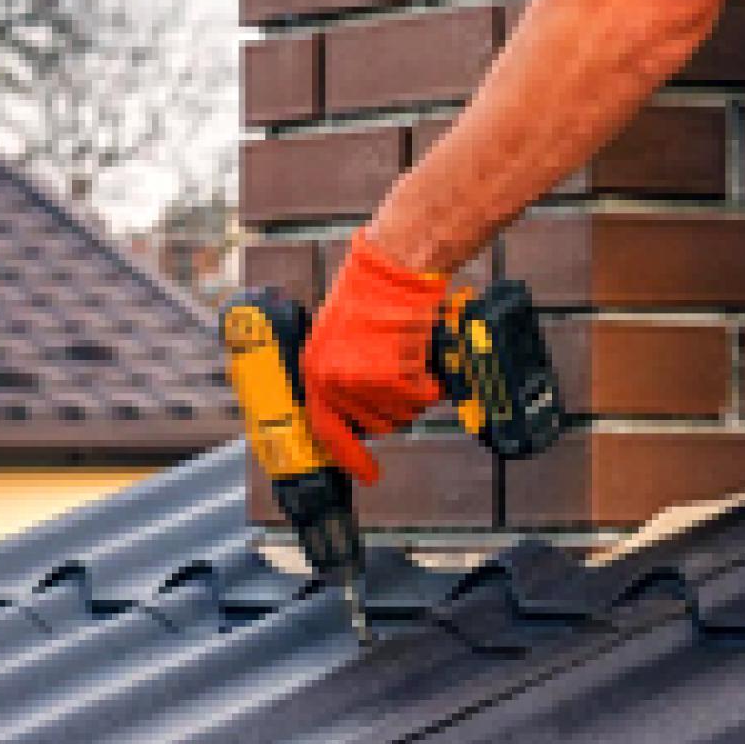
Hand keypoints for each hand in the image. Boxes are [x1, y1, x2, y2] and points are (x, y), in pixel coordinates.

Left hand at [301, 230, 448, 485]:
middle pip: (373, 424)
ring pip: (400, 414)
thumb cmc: (372, 293)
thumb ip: (341, 374)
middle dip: (393, 409)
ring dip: (413, 396)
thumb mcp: (340, 337)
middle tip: (404, 381)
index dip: (348, 456)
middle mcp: (332, 379)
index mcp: (314, 369)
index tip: (368, 475)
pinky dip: (430, 384)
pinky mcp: (389, 375)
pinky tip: (423, 358)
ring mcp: (359, 380)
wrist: (393, 268)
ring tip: (411, 360)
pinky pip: (419, 398)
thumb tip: (356, 408)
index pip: (326, 429)